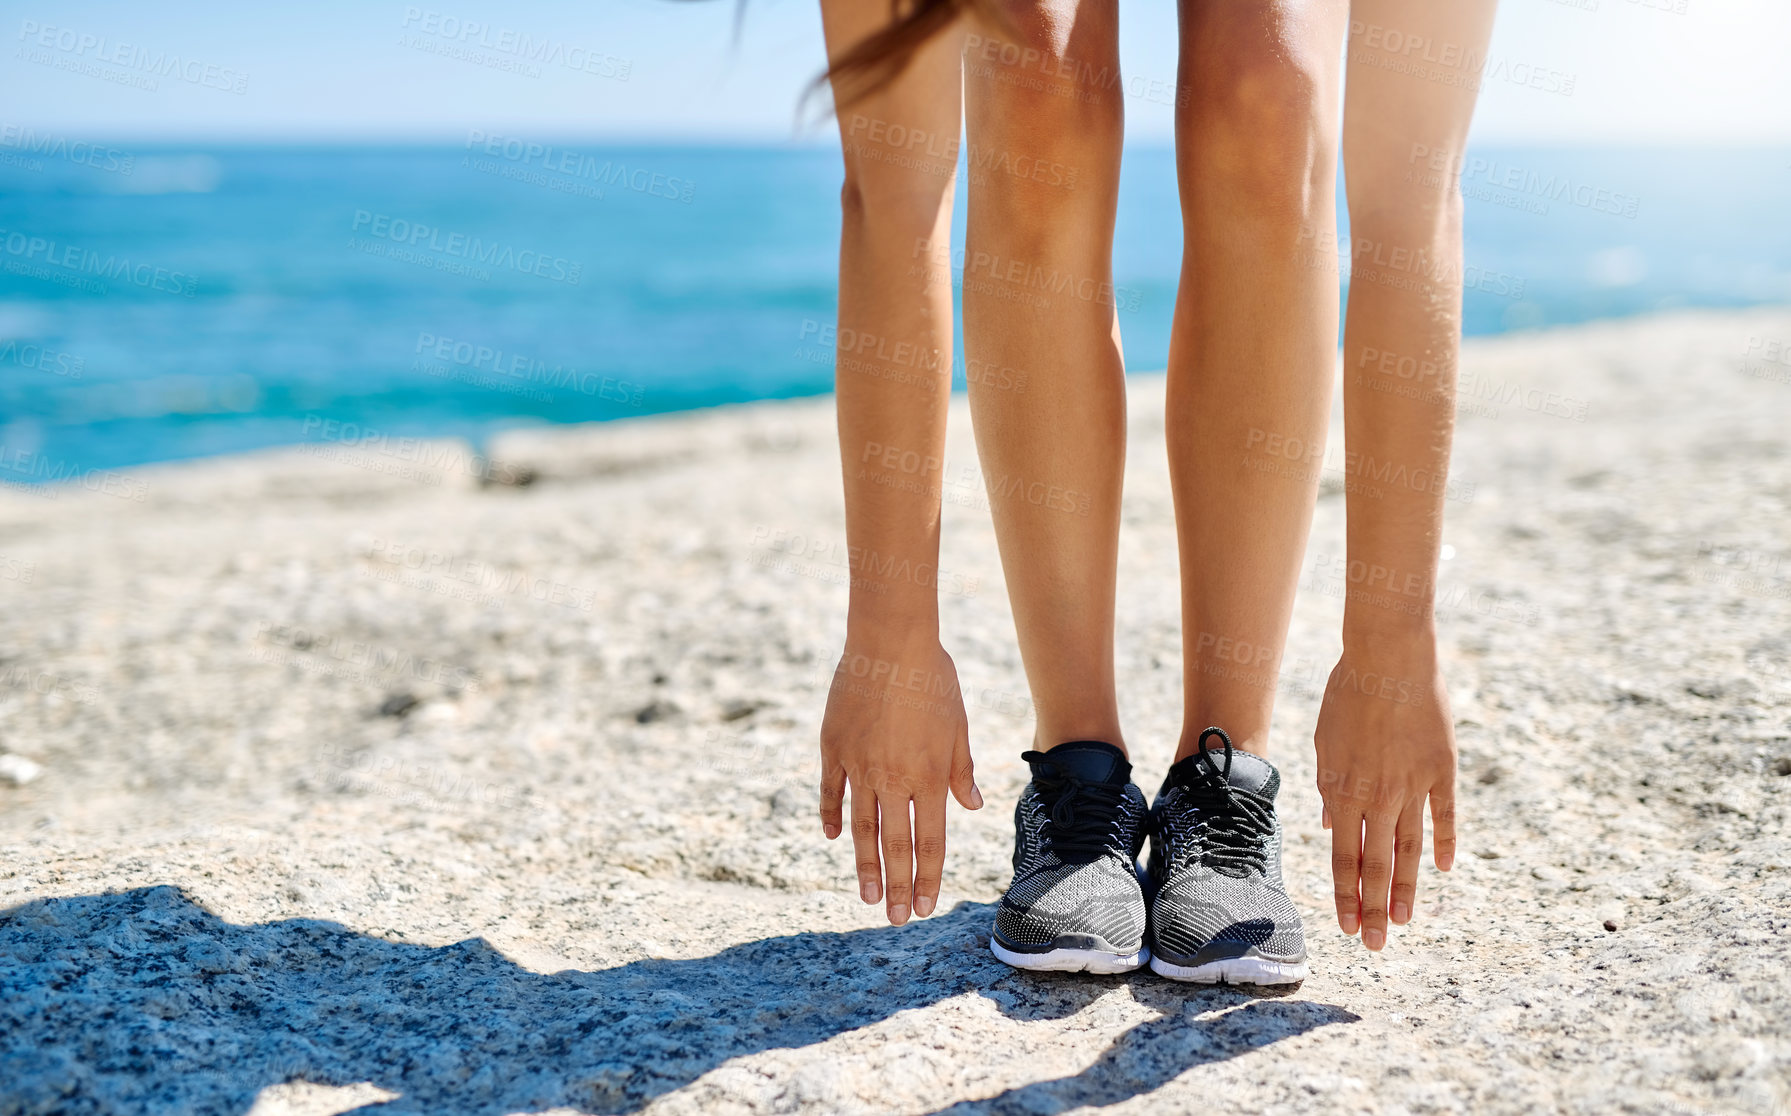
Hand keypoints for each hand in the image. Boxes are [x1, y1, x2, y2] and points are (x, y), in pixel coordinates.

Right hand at [819, 634, 980, 924]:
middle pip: (895, 845)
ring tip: (867, 896)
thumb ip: (960, 769)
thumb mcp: (957, 725)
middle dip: (898, 886)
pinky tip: (834, 837)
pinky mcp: (833, 747)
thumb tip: (972, 805)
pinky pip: (831, 791)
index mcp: (929, 776)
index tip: (926, 906)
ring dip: (865, 866)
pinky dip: (832, 816)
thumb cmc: (933, 679)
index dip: (929, 876)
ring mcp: (859, 765)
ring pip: (861, 827)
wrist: (889, 641)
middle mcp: (893, 778)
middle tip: (895, 919)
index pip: (931, 840)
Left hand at [1313, 636, 1456, 950]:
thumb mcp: (1324, 741)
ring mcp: (1414, 785)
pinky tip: (1445, 869)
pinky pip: (1445, 815)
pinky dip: (1446, 843)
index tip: (1345, 927)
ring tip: (1404, 920)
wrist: (1389, 657)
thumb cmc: (1347, 693)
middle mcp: (1379, 796)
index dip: (1345, 895)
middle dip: (1373, 908)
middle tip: (1375, 944)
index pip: (1343, 857)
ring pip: (1410, 849)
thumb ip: (1326, 787)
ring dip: (1405, 888)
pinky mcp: (1443, 769)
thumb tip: (1327, 825)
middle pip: (1375, 864)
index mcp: (1343, 790)